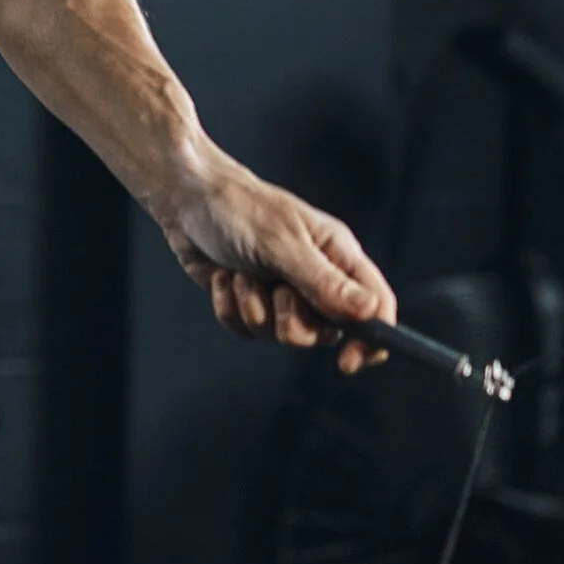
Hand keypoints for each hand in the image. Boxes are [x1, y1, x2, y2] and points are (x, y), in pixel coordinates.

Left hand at [158, 150, 397, 371]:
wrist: (186, 200)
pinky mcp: (252, 300)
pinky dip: (230, 308)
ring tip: (242, 273)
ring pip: (284, 335)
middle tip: (275, 291)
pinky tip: (223, 278)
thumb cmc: (238, 209)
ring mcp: (284, 291)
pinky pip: (249, 330)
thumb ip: (323, 281)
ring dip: (255, 308)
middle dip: (292, 321)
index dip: (371, 339)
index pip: (376, 305)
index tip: (347, 363)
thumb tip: (370, 312)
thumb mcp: (281, 244)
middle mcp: (317, 276)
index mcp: (337, 254)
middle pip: (327, 332)